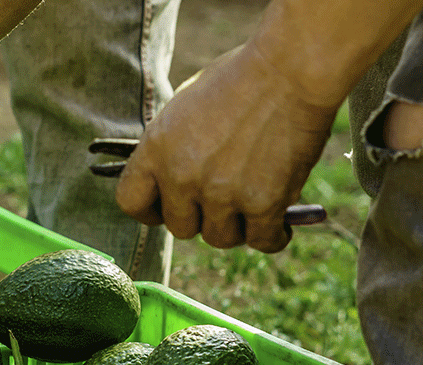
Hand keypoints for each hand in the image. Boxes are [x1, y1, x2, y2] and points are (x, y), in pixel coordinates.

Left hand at [114, 44, 338, 252]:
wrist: (291, 66)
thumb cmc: (240, 79)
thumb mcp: (184, 109)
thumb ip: (171, 150)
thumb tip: (170, 186)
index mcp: (155, 150)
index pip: (131, 203)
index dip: (149, 211)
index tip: (166, 208)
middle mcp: (182, 176)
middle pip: (180, 228)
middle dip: (200, 218)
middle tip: (222, 201)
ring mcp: (221, 192)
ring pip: (220, 238)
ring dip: (236, 227)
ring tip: (253, 205)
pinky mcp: (262, 203)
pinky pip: (262, 241)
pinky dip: (274, 236)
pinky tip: (281, 224)